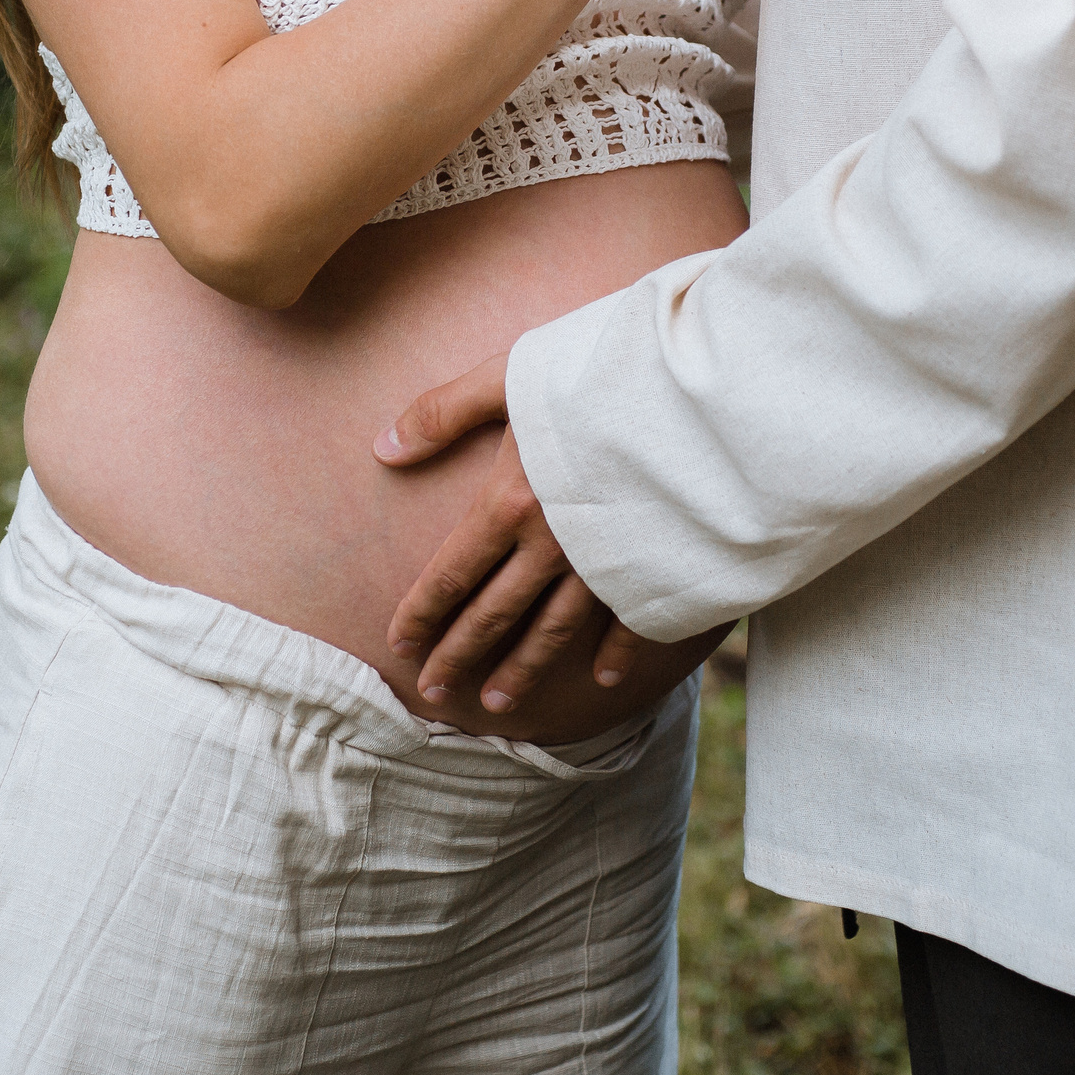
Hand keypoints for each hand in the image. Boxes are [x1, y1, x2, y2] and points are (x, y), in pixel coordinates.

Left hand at [374, 351, 649, 712]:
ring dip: (523, 669)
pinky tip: (601, 678)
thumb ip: (443, 411)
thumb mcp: (510, 375)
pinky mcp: (653, 564)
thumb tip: (383, 447)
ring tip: (498, 704)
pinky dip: (616, 653)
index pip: (451, 574)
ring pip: (553, 630)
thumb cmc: (595, 371)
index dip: (422, 613)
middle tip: (435, 693)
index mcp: (510, 502)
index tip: (400, 646)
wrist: (691, 392)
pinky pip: (629, 621)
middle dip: (460, 655)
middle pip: (494, 613)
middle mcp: (551, 544)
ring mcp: (604, 561)